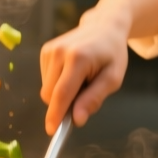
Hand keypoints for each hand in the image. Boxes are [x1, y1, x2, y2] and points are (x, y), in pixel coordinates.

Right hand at [38, 8, 130, 134]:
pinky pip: (46, 80)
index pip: (62, 93)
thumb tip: (77, 120)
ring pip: (46, 89)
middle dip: (63, 104)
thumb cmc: (112, 54)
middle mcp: (59, 52)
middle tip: (85, 95)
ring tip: (81, 79)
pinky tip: (72, 73)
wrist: (104, 27)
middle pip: (50, 95)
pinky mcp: (45, 51)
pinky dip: (57, 83)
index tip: (52, 131)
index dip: (56, 115)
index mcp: (78, 58)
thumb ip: (94, 99)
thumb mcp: (113, 79)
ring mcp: (49, 50)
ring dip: (61, 93)